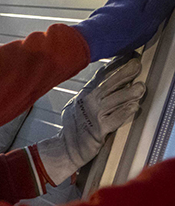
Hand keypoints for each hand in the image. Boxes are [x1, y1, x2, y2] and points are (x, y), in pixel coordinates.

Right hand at [35, 57, 144, 185]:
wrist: (66, 148)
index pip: (101, 76)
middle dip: (124, 74)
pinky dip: (124, 113)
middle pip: (108, 84)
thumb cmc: (75, 127)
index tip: (128, 57)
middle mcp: (87, 102)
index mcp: (84, 94)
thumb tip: (107, 81)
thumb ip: (92, 94)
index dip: (115, 65)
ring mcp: (92, 115)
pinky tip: (134, 108)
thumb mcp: (78, 105)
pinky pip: (114, 119)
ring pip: (113, 101)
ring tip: (140, 88)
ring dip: (128, 93)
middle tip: (137, 65)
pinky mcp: (97, 130)